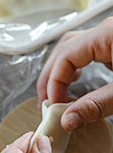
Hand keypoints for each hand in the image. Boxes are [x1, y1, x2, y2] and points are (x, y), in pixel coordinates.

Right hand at [37, 17, 112, 131]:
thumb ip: (97, 105)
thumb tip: (67, 121)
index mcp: (105, 35)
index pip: (65, 56)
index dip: (54, 83)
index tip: (55, 107)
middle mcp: (103, 31)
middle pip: (63, 50)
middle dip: (50, 77)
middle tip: (45, 102)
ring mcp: (107, 36)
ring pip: (71, 48)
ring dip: (58, 71)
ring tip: (54, 93)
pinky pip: (83, 51)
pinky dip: (72, 67)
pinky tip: (73, 79)